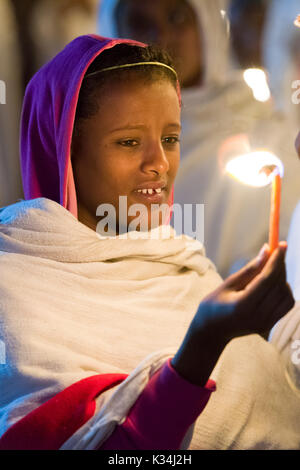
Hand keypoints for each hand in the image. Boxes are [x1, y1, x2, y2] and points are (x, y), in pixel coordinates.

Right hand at [171, 242, 294, 385]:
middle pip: (278, 285)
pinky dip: (284, 290)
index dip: (277, 260)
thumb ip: (249, 269)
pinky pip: (286, 305)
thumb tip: (267, 250)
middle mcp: (257, 316)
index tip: (282, 245)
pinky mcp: (269, 326)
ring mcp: (265, 323)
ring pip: (286, 295)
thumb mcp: (227, 284)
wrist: (211, 332)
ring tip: (270, 268)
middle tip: (277, 251)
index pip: (267, 279)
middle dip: (280, 265)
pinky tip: (273, 283)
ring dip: (283, 278)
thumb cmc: (213, 305)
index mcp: (243, 305)